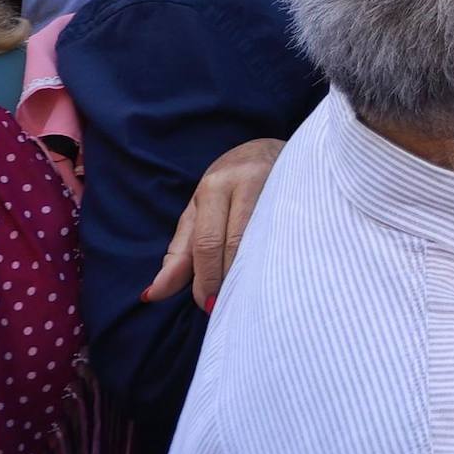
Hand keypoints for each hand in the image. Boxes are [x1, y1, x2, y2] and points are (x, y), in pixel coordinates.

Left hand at [142, 137, 283, 311]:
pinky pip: (288, 228)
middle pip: (234, 242)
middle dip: (226, 279)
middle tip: (226, 304)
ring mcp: (277, 182)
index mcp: (213, 187)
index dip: (205, 279)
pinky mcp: (301, 188)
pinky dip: (277, 255)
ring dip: (251, 272)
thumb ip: (179, 254)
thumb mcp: (199, 214)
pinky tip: (275, 271)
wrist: (271, 148)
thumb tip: (152, 295)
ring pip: (262, 237)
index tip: (207, 304)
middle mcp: (244, 180)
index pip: (207, 243)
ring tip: (248, 294)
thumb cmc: (229, 187)